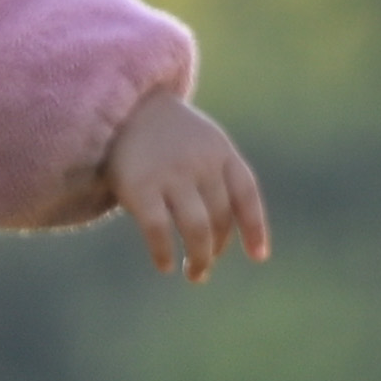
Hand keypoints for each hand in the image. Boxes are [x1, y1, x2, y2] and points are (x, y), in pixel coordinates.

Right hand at [102, 88, 273, 282]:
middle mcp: (201, 163)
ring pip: (197, 229)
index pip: (246, 193)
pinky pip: (159, 230)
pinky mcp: (140, 187)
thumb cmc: (167, 135)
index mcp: (221, 152)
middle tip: (203, 268)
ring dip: (200, 258)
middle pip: (221, 218)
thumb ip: (218, 176)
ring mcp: (172, 175)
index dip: (255, 227)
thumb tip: (223, 234)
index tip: (258, 257)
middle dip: (216, 249)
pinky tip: (165, 265)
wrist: (122, 105)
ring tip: (195, 274)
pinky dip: (164, 253)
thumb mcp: (202, 142)